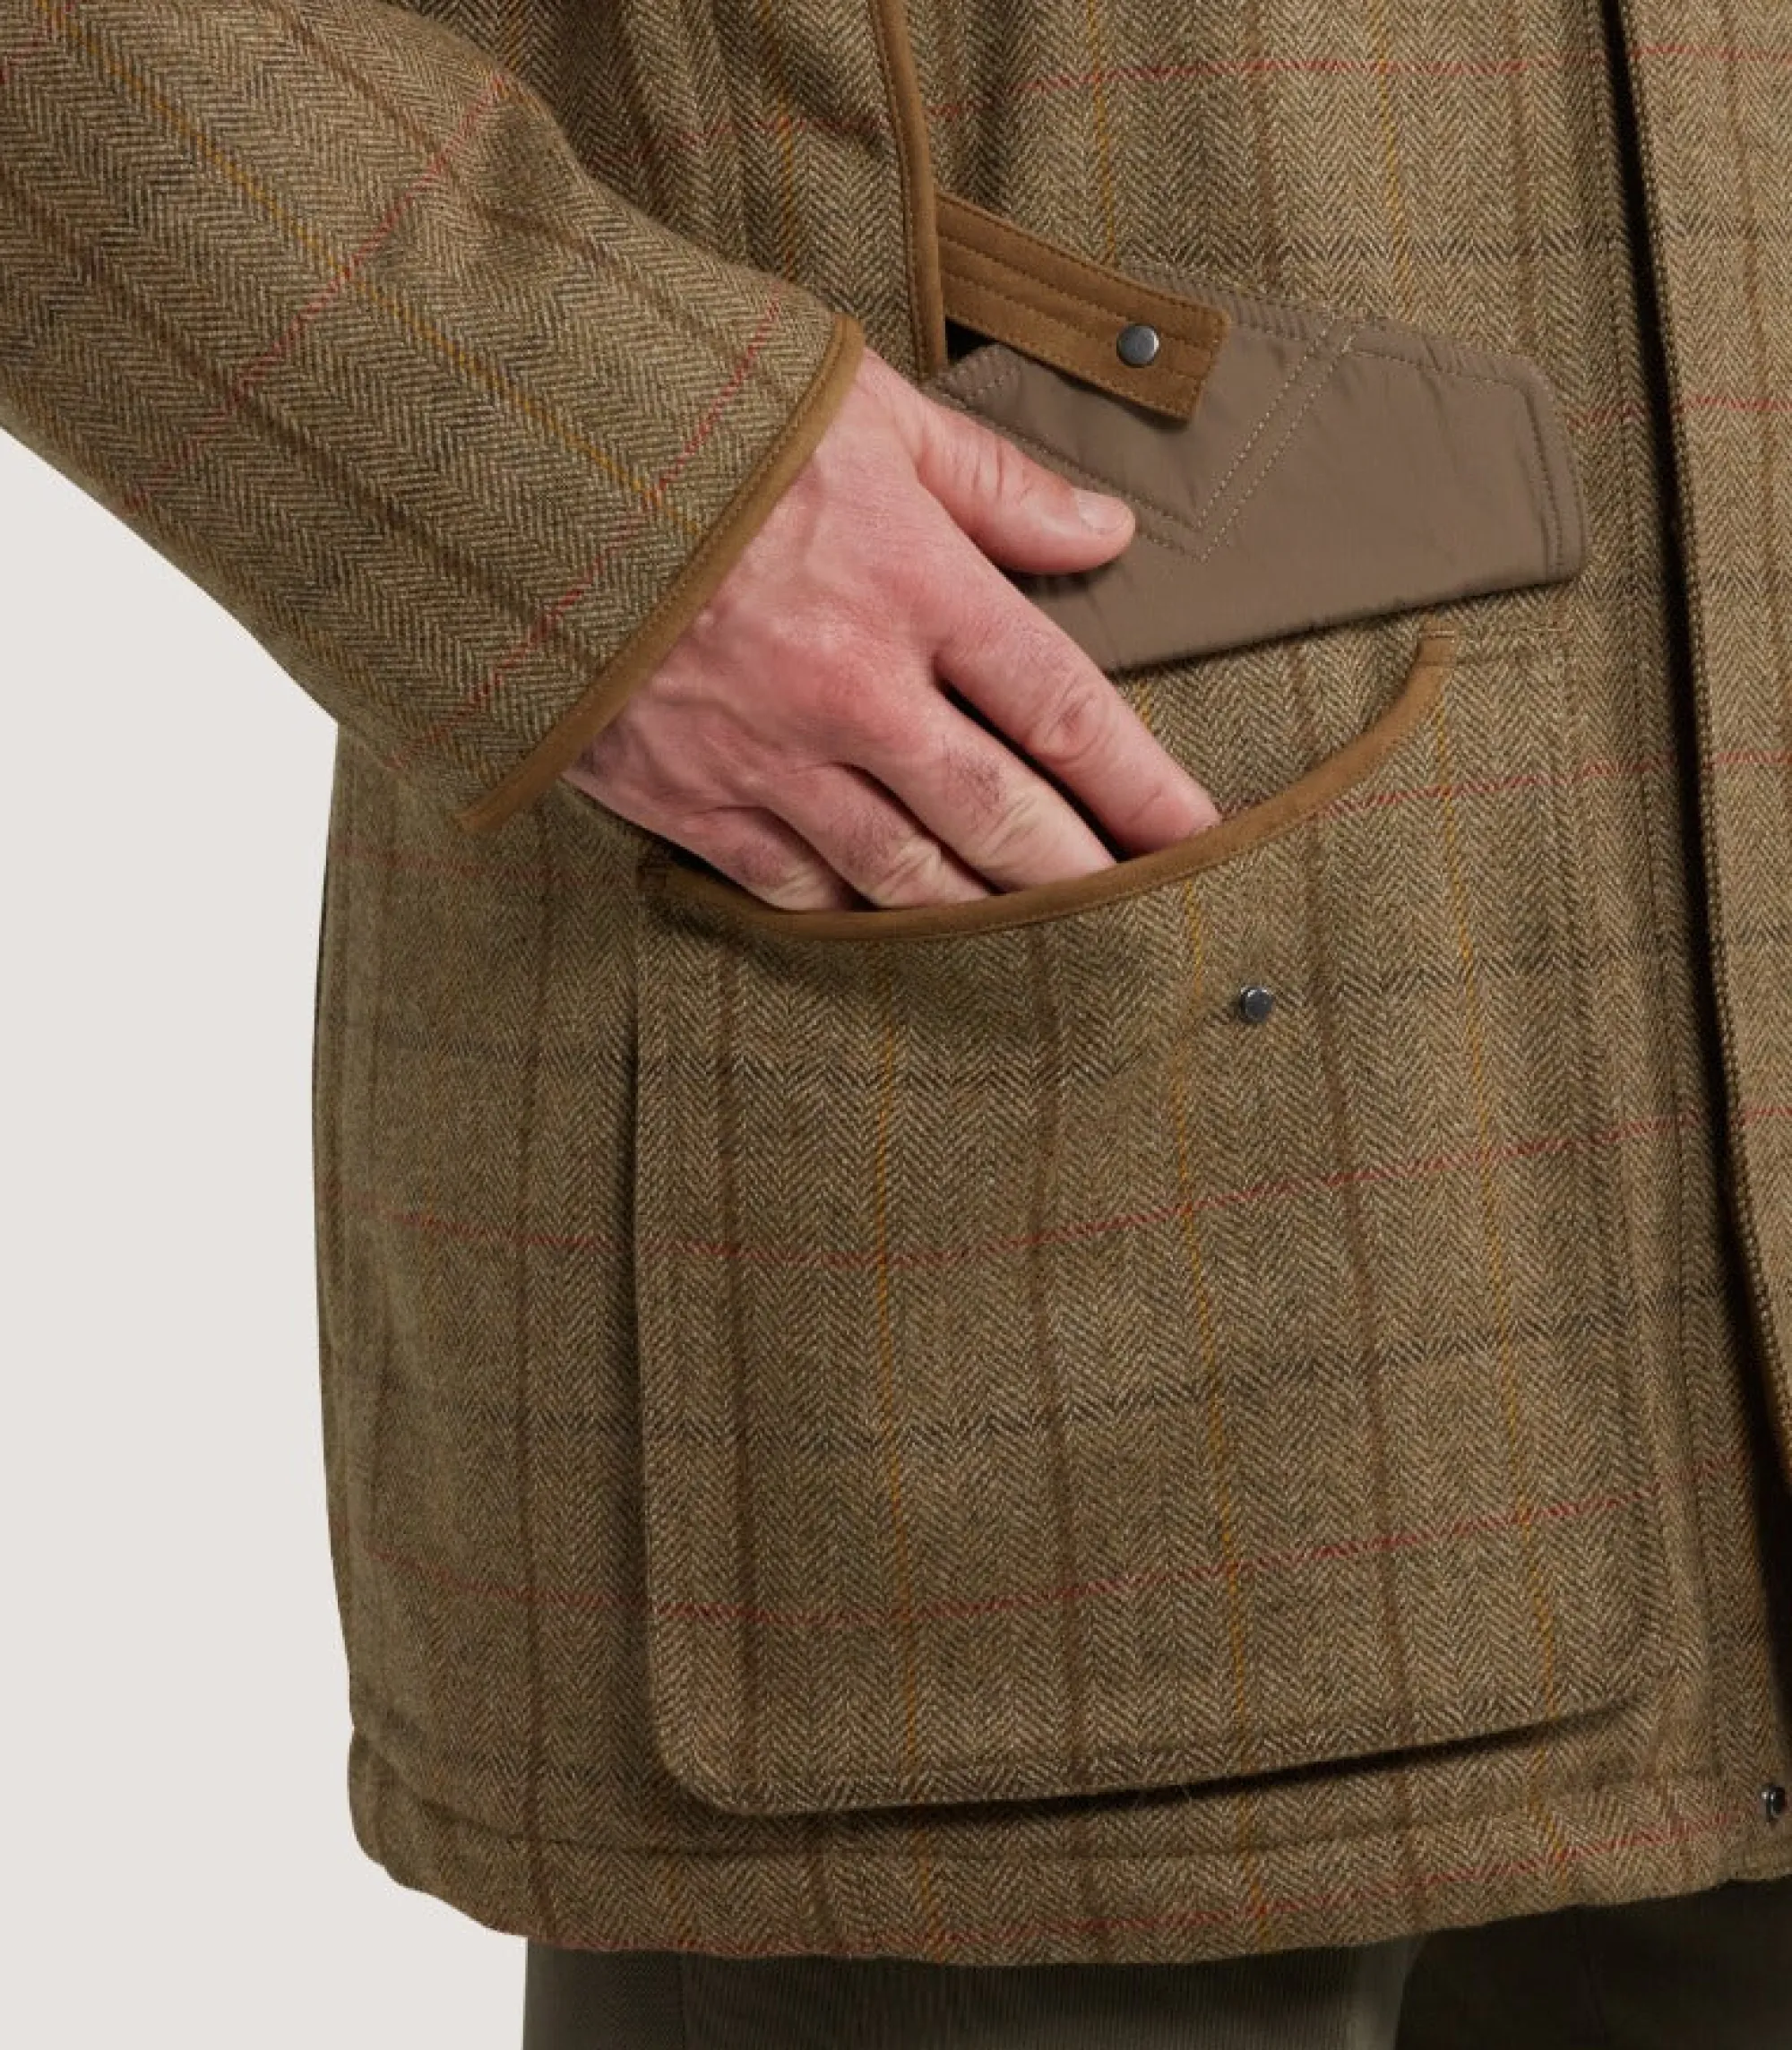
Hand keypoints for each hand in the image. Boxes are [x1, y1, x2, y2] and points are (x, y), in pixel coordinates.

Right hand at [562, 344, 1219, 911]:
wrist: (498, 466)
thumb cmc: (685, 418)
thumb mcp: (858, 409)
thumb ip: (992, 481)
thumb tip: (1106, 527)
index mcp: (911, 584)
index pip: (1066, 709)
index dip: (1145, 786)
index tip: (1197, 832)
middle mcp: (853, 690)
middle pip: (1004, 817)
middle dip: (1083, 877)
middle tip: (1141, 922)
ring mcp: (765, 757)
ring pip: (906, 873)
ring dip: (981, 913)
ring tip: (1037, 943)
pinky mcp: (684, 798)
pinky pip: (790, 886)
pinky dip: (849, 911)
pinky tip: (886, 920)